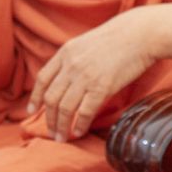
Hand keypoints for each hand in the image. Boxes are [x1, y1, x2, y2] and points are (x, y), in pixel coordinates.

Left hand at [25, 14, 155, 141]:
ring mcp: (86, 77)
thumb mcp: (86, 43)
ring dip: (61, 126)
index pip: (42, 79)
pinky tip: (78, 131)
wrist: (140, 34)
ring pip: (64, 108)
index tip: (31, 111)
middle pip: (51, 97)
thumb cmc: (118, 38)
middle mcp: (71, 65)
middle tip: (51, 132)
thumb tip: (66, 78)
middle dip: (48, 118)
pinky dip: (79, 124)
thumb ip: (73, 59)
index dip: (35, 98)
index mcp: (66, 53)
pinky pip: (84, 111)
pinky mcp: (102, 87)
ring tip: (62, 137)